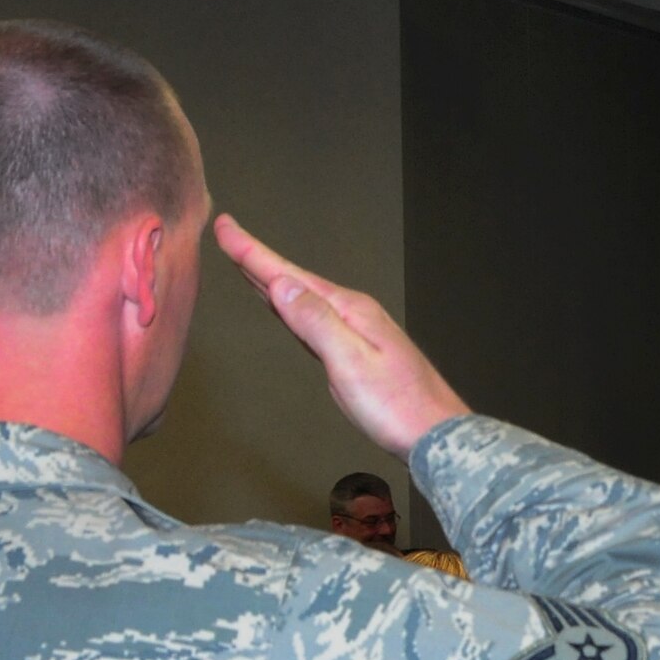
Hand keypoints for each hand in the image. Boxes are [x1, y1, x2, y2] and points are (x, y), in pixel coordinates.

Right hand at [215, 214, 469, 457]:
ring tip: (246, 261)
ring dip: (273, 279)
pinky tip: (285, 305)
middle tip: (227, 233)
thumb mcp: (350, 363)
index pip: (291, 276)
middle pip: (295, 280)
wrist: (436, 433)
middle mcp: (353, 312)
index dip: (254, 253)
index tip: (224, 226)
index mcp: (349, 310)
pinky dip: (291, 305)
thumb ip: (316, 323)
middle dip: (258, 258)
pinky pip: (313, 317)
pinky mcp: (357, 350)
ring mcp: (357, 330)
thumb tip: (280, 285)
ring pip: (303, 297)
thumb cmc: (395, 405)